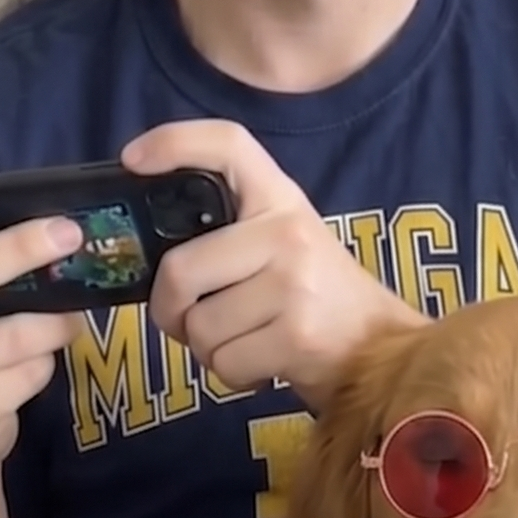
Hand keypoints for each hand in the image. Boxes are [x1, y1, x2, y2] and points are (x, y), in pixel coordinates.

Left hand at [123, 122, 421, 405]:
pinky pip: (224, 363)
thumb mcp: (283, 245)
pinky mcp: (297, 335)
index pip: (228, 144)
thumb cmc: (317, 298)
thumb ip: (229, 236)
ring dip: (207, 350)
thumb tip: (147, 256)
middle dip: (170, 311)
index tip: (134, 161)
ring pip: (199, 327)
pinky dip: (232, 375)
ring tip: (245, 341)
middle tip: (189, 321)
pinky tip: (261, 364)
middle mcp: (287, 232)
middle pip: (180, 270)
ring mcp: (294, 283)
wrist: (383, 349)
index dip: (175, 142)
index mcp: (281, 199)